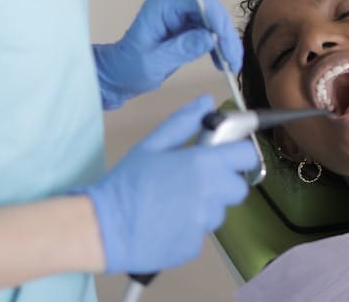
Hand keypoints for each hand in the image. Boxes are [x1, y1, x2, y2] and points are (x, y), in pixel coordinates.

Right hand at [82, 95, 257, 273]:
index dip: (239, 155)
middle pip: (238, 188)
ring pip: (217, 212)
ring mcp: (203, 223)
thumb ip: (184, 122)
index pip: (246, 156)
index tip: (227, 156)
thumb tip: (207, 102)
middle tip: (196, 181)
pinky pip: (199, 233)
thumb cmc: (126, 182)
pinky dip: (187, 229)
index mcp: (203, 164)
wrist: (102, 228)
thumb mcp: (152, 145)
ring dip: (203, 208)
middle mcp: (210, 194)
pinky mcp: (193, 247)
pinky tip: (165, 224)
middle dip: (223, 184)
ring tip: (172, 204)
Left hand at [94, 0, 243, 109]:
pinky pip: (210, 31)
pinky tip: (221, 63)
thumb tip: (212, 38)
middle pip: (211, 9)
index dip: (218, 19)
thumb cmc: (128, 68)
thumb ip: (182, 48)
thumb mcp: (154, 62)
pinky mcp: (186, 28)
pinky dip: (219, 46)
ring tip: (231, 65)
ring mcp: (181, 16)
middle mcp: (174, 6)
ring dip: (226, 41)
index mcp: (162, 6)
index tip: (227, 46)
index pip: (199, 1)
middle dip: (226, 33)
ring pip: (214, 21)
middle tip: (234, 60)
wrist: (117, 76)